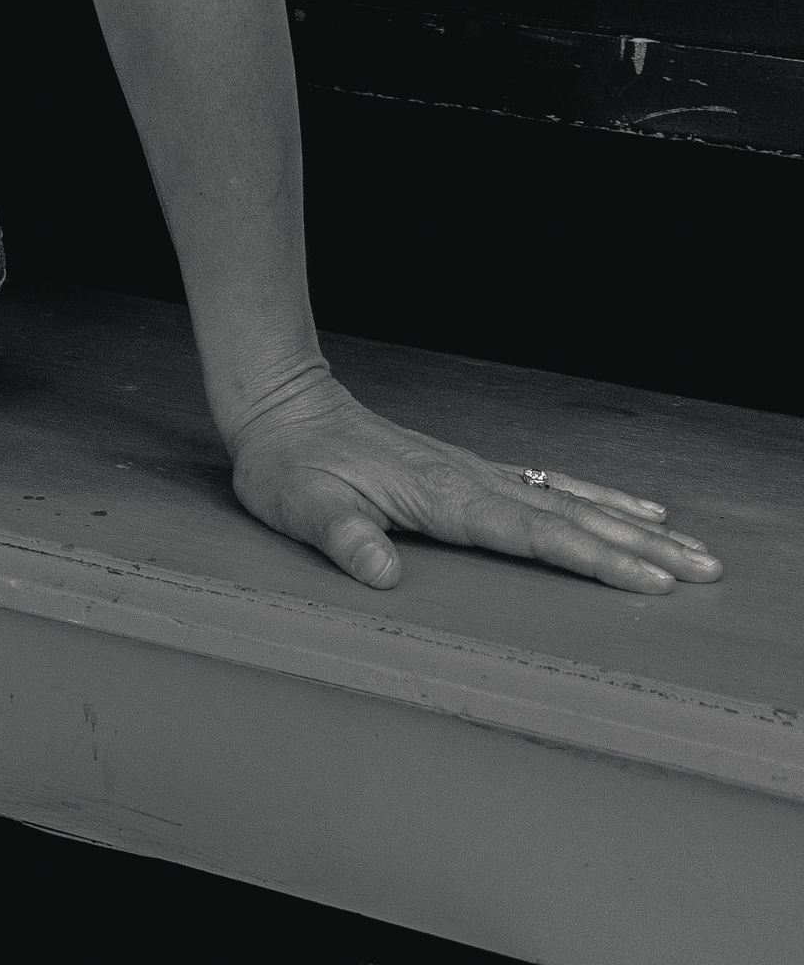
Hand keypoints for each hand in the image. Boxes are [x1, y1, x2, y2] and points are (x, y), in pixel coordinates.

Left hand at [228, 371, 723, 594]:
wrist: (280, 406)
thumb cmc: (287, 462)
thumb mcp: (300, 504)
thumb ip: (341, 538)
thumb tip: (381, 572)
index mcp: (441, 495)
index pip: (530, 533)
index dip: (590, 558)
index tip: (647, 578)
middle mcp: (469, 480)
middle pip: (569, 517)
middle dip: (638, 546)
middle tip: (703, 570)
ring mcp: (472, 473)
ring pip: (567, 501)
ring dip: (628, 525)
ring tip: (688, 546)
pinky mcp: (467, 473)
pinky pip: (547, 488)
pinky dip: (594, 500)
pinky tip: (626, 509)